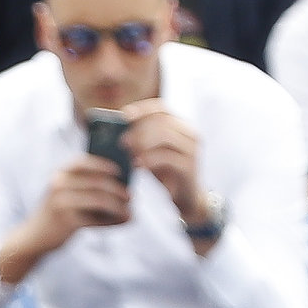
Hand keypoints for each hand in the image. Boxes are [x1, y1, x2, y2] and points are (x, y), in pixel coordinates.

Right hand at [14, 159, 128, 264]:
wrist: (34, 237)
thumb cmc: (55, 213)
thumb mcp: (62, 192)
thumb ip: (82, 184)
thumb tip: (119, 182)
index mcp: (59, 174)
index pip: (84, 162)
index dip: (104, 165)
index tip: (120, 171)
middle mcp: (59, 185)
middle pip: (97, 182)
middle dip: (117, 189)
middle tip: (131, 195)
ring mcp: (62, 203)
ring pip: (100, 200)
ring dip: (118, 206)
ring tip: (129, 210)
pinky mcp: (67, 221)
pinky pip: (96, 219)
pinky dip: (113, 220)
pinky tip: (122, 221)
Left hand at [122, 101, 203, 225]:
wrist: (187, 198)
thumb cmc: (166, 173)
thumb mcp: (152, 153)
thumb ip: (141, 140)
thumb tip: (115, 131)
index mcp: (181, 126)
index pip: (162, 109)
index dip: (142, 109)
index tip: (123, 115)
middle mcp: (190, 134)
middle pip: (162, 121)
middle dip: (139, 129)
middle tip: (121, 140)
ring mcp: (192, 149)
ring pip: (165, 136)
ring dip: (143, 142)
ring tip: (127, 152)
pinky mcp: (189, 166)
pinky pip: (167, 158)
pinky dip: (149, 160)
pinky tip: (136, 165)